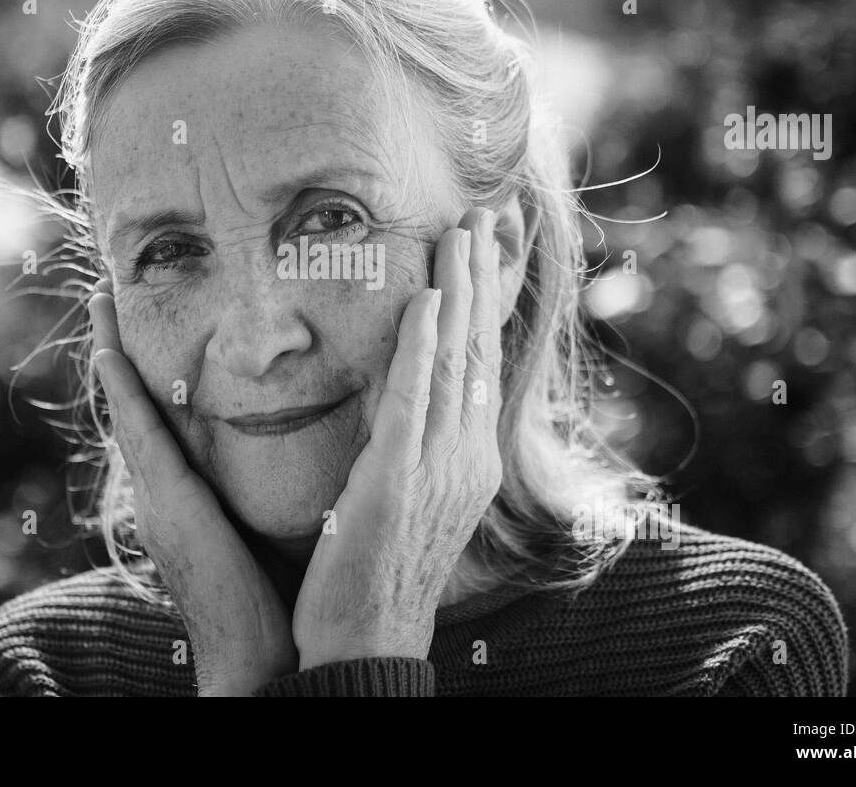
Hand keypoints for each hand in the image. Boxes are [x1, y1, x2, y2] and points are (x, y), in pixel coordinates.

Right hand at [88, 282, 297, 694]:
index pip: (162, 419)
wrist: (262, 659)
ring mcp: (157, 498)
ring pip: (128, 410)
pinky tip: (112, 353)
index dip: (146, 372)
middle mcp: (162, 491)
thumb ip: (264, 488)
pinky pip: (141, 437)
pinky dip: (123, 394)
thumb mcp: (264, 527)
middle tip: (107, 292)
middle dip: (117, 350)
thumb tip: (300, 450)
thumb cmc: (274, 599)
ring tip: (101, 301)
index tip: (140, 323)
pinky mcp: (168, 507)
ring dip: (111, 355)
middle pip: (134, 406)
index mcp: (186, 496)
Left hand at [291, 207, 504, 665]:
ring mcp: (439, 466)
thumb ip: (415, 444)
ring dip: (460, 290)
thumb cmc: (378, 572)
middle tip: (485, 214)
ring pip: (456, 362)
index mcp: (468, 458)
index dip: (486, 302)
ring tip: (462, 231)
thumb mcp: (409, 497)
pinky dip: (422, 345)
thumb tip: (408, 397)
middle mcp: (466, 455)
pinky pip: (414, 400)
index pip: (482, 363)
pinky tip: (426, 299)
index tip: (488, 248)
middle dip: (483, 278)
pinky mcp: (399, 479)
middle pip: (479, 349)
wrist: (368, 641)